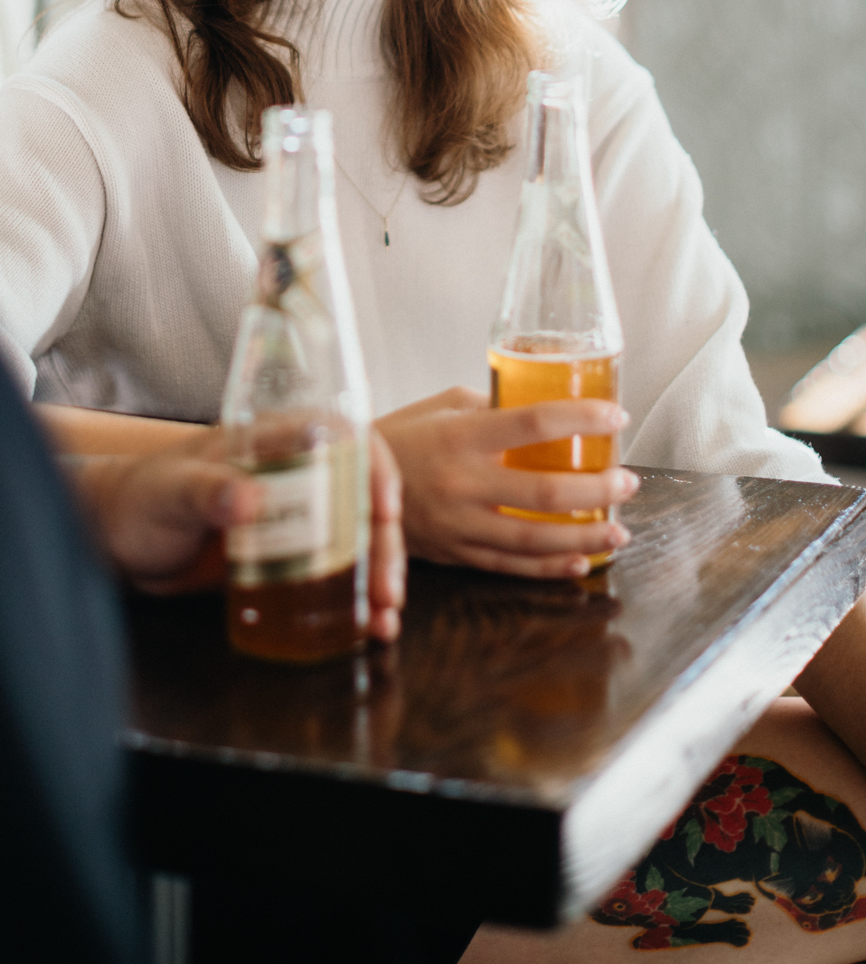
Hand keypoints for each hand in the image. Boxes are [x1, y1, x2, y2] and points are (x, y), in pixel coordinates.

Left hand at [71, 427, 406, 641]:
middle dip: (384, 542)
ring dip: (379, 576)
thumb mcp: (172, 493)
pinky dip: (355, 600)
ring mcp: (292, 519)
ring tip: (384, 618)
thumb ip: (207, 492)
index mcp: (271, 441)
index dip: (375, 467)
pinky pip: (332, 574)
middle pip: (360, 497)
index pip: (342, 438)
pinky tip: (368, 628)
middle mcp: (293, 475)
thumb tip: (251, 499)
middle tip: (387, 589)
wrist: (116, 542)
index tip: (386, 508)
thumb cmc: (139, 498)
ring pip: (355, 539)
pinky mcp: (284, 559)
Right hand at [376, 387, 637, 575]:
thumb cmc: (400, 436)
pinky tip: (581, 560)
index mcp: (460, 436)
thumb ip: (491, 408)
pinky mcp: (456, 553)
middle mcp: (463, 482)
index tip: (616, 417)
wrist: (347, 483)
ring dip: (586, 536)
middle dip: (597, 489)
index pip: (534, 423)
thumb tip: (543, 408)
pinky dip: (551, 567)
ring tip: (618, 529)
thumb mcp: (441, 407)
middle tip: (627, 481)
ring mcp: (460, 524)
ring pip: (535, 540)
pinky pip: (512, 567)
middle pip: (546, 492)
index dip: (581, 420)